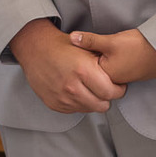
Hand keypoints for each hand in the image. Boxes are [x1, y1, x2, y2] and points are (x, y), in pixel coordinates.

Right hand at [10, 19, 127, 113]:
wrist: (35, 49)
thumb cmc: (61, 46)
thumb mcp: (86, 49)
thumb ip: (103, 64)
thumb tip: (120, 74)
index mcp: (83, 71)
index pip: (111, 93)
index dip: (118, 90)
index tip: (118, 86)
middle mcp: (72, 87)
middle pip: (102, 105)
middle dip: (107, 97)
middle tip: (106, 88)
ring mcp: (62, 98)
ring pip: (89, 109)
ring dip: (93, 101)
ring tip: (90, 88)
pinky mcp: (55, 104)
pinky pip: (75, 110)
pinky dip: (79, 103)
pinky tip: (77, 91)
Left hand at [69, 27, 155, 83]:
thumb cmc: (140, 48)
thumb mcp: (111, 41)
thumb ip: (90, 40)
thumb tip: (72, 37)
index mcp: (104, 76)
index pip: (84, 68)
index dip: (80, 54)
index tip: (77, 43)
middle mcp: (112, 81)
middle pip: (93, 69)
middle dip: (89, 57)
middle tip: (91, 43)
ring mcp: (121, 78)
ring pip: (103, 68)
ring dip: (101, 57)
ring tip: (105, 46)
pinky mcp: (129, 72)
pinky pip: (113, 67)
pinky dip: (110, 59)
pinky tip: (115, 50)